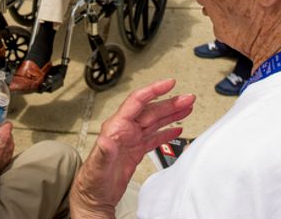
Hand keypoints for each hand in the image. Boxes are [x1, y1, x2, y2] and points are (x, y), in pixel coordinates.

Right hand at [0, 122, 14, 175]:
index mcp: (4, 134)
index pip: (8, 124)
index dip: (4, 123)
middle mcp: (10, 142)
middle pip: (8, 134)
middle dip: (1, 134)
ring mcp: (10, 152)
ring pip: (7, 144)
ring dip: (1, 144)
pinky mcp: (8, 160)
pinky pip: (6, 153)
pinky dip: (0, 153)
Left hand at [70, 79, 195, 216]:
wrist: (94, 197)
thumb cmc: (92, 181)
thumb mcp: (97, 167)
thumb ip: (103, 152)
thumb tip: (106, 139)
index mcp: (116, 128)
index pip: (137, 102)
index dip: (153, 90)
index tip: (168, 84)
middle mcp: (124, 130)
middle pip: (151, 111)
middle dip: (170, 103)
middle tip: (188, 98)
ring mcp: (131, 140)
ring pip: (155, 122)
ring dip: (171, 114)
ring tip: (187, 107)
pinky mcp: (136, 151)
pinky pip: (154, 137)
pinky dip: (166, 132)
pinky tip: (176, 129)